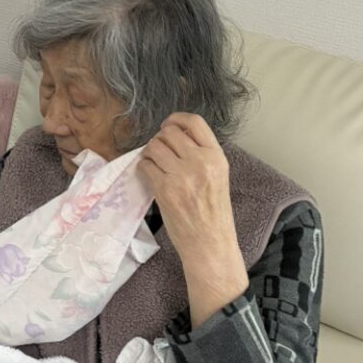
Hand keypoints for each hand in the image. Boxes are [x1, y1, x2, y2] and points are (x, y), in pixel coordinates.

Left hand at [137, 113, 247, 327]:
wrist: (210, 243)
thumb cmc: (214, 213)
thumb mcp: (218, 177)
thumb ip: (202, 156)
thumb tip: (176, 138)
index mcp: (216, 157)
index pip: (194, 122)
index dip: (176, 119)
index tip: (168, 125)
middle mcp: (200, 162)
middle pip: (169, 133)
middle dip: (159, 139)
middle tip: (159, 152)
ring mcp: (181, 175)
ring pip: (153, 147)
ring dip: (149, 153)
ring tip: (154, 164)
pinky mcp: (164, 189)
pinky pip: (145, 165)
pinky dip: (143, 168)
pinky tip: (150, 176)